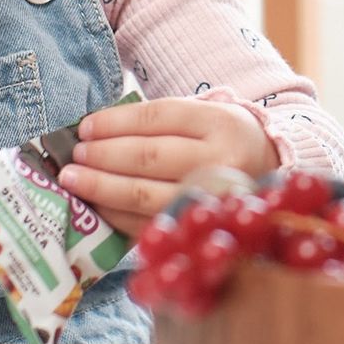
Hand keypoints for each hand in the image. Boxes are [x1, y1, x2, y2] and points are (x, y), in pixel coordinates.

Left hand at [57, 98, 279, 238]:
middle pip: (149, 157)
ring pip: (147, 195)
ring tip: (74, 180)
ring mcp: (213, 200)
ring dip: (103, 188)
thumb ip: (153, 121)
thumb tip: (92, 131)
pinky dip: (117, 216)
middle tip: (73, 156)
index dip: (116, 122)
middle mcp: (221, 160)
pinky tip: (96, 206)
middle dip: (103, 156)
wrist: (269, 169)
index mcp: (218, 121)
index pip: (158, 117)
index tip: (85, 127)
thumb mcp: (198, 115)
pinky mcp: (201, 229)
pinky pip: (151, 224)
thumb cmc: (217, 138)